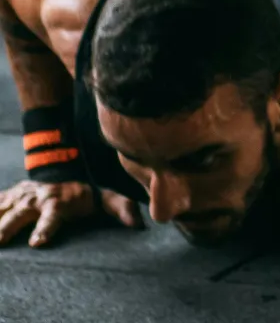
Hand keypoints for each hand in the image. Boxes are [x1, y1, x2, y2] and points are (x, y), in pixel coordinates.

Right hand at [0, 180, 142, 247]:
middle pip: (20, 214)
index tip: (38, 242)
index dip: (46, 228)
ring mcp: (22, 197)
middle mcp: (38, 199)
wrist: (66, 165)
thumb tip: (138, 224)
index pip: (52, 216)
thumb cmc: (84, 190)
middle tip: (0, 241)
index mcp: (59, 203)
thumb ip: (121, 209)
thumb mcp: (105, 197)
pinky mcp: (12, 195)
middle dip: (8, 227)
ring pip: (5, 208)